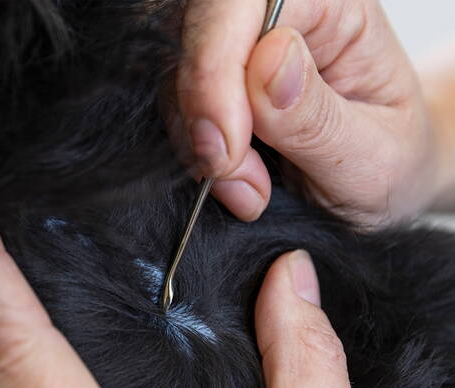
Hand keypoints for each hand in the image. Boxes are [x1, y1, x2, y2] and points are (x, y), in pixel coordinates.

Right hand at [178, 0, 437, 221]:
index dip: (217, 67)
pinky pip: (175, 114)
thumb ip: (317, 117)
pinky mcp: (215, 91)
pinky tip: (239, 183)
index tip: (228, 150)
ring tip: (253, 191)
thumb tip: (266, 63)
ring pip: (175, 81)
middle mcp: (277, 20)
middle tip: (241, 180)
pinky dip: (197, 159)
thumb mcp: (371, 157)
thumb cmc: (388, 164)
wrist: (376, 186)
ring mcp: (239, 56)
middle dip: (205, 116)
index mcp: (333, 7)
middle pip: (195, 37)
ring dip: (201, 148)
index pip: (243, 0)